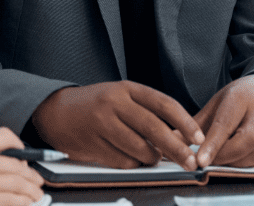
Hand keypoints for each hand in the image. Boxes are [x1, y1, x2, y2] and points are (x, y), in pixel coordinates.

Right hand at [0, 128, 44, 205]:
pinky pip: (7, 200)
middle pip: (15, 165)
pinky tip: (26, 201)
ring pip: (16, 183)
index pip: (5, 136)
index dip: (18, 144)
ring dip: (31, 189)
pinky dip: (21, 201)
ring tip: (37, 193)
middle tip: (39, 180)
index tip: (25, 154)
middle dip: (31, 175)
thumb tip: (18, 160)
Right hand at [31, 82, 203, 169]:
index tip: (199, 138)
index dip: (186, 123)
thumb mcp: (122, 95)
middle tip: (189, 161)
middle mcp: (115, 105)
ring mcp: (101, 125)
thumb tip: (179, 134)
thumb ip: (148, 110)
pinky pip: (120, 161)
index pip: (165, 105)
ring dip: (152, 158)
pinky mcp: (90, 145)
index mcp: (128, 89)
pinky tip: (133, 160)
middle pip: (155, 129)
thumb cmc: (97, 104)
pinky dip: (132, 164)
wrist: (55, 111)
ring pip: (138, 148)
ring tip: (154, 158)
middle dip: (176, 148)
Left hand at [193, 73, 253, 167]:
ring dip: (232, 162)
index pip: (226, 123)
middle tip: (204, 161)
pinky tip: (230, 160)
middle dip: (223, 155)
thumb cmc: (244, 96)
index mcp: (241, 99)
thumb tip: (171, 141)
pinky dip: (242, 165)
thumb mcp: (218, 102)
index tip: (200, 160)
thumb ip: (195, 124)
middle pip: (246, 140)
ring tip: (216, 159)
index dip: (213, 144)